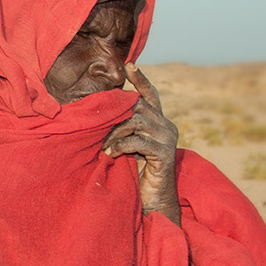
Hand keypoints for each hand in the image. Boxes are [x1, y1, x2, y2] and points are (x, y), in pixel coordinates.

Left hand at [102, 64, 180, 225]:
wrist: (153, 201)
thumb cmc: (136, 175)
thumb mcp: (128, 147)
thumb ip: (123, 131)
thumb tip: (100, 117)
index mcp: (159, 123)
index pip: (151, 95)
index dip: (141, 80)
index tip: (129, 65)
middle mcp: (167, 126)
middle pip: (138, 107)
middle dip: (115, 116)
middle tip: (98, 130)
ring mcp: (167, 138)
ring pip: (136, 121)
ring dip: (115, 133)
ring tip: (104, 146)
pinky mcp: (164, 153)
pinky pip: (138, 141)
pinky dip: (121, 146)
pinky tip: (111, 154)